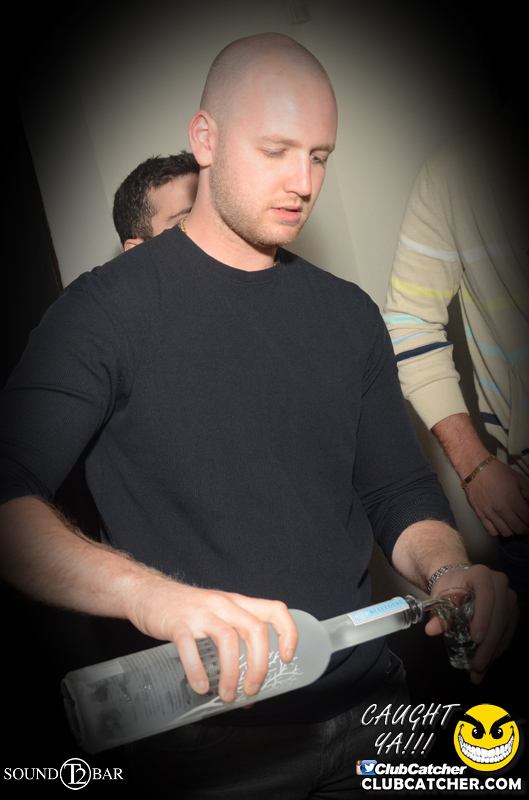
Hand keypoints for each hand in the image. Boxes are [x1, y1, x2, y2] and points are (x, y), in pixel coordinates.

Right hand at [127, 576, 297, 702]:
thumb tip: (247, 692)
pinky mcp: (177, 622)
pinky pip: (190, 647)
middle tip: (252, 690)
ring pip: (227, 639)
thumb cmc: (185, 610)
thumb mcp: (215, 615)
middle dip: (259, 665)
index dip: (288, 633)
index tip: (287, 658)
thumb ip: (232, 645)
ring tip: (227, 696)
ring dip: (231, 673)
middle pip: (255, 630)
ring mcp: (200, 612)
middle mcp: (223, 604)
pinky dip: (197, 671)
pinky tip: (200, 687)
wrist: (147, 593)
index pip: (275, 609)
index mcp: (237, 603)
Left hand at [425, 564, 517, 683]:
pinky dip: (497, 650)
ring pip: (505, 628)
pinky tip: (486, 663)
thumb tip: (431, 630)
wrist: (460, 581)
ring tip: (479, 670)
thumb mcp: (441, 598)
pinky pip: (508, 633)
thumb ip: (439, 615)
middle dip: (488, 644)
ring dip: (493, 652)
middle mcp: (500, 584)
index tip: (476, 639)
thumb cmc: (450, 587)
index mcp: (481, 575)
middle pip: (499, 616)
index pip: (486, 594)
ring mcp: (509, 598)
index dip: (483, 617)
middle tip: (477, 665)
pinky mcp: (512, 611)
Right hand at [464, 459, 528, 537]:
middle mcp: (502, 509)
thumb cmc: (498, 472)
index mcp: (514, 499)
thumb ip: (528, 493)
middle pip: (519, 529)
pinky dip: (499, 532)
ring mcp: (490, 514)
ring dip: (513, 531)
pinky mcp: (480, 515)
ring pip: (506, 533)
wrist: (475, 469)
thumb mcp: (519, 479)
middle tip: (525, 525)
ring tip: (513, 526)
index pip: (528, 519)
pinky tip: (501, 525)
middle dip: (525, 529)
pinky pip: (491, 531)